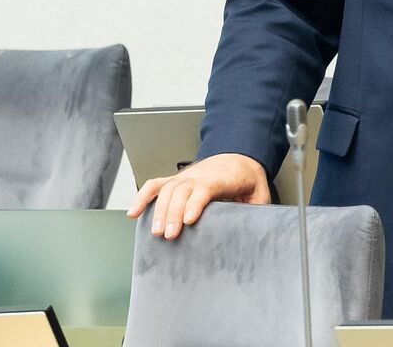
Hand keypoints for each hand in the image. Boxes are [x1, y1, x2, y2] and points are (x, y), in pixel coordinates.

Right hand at [126, 152, 271, 238]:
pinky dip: (142, 197)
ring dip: (159, 210)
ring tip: (155, 232)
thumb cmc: (247, 178)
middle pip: (182, 191)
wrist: (239, 156)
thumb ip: (256, 209)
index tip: (189, 219)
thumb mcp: (259, 192)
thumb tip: (256, 229)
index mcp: (222, 177)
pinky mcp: (175, 181)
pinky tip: (133, 212)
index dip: (196, 203)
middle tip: (169, 235)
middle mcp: (200, 175)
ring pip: (167, 190)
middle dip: (173, 213)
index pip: (206, 188)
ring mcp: (185, 177)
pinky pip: (155, 186)